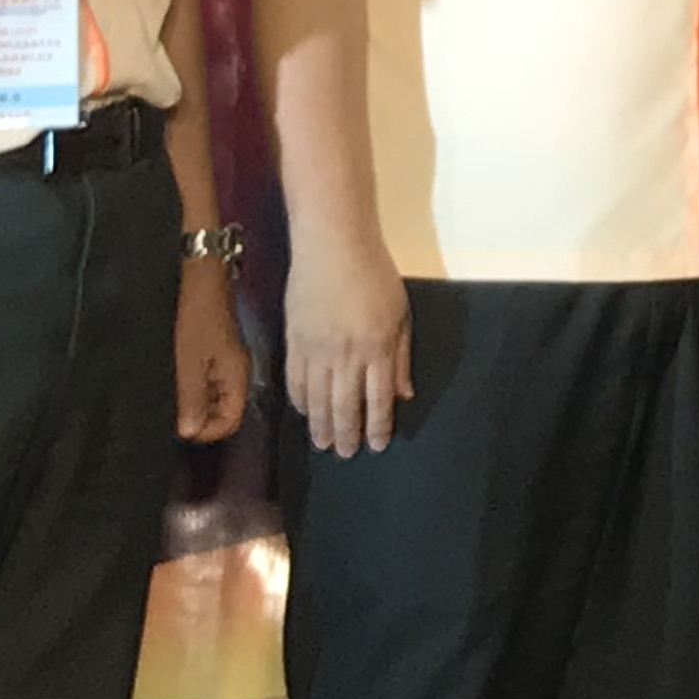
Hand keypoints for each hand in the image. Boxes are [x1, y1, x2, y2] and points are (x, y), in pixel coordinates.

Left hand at [177, 258, 251, 443]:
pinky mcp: (210, 351)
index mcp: (236, 377)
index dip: (206, 431)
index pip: (230, 421)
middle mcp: (234, 372)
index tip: (179, 428)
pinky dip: (188, 387)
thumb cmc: (195, 319)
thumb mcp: (189, 363)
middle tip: (169, 413)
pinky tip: (171, 380)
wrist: (198, 276)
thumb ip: (192, 399)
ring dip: (190, 402)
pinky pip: (202, 381)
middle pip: (221, 411)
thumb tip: (189, 433)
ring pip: (209, 397)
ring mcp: (222, 361)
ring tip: (167, 397)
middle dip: (197, 418)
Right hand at [285, 228, 414, 456]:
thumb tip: (404, 395)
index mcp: (378, 347)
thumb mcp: (400, 312)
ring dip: (321, 426)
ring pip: (318, 400)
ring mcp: (317, 350)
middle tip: (346, 453)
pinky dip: (300, 401)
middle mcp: (347, 355)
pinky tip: (304, 412)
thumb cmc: (375, 273)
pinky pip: (295, 381)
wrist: (332, 245)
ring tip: (323, 444)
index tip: (376, 445)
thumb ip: (401, 356)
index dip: (378, 426)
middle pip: (346, 406)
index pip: (378, 399)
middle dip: (347, 435)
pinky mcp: (294, 341)